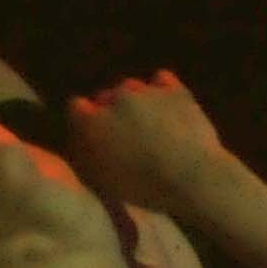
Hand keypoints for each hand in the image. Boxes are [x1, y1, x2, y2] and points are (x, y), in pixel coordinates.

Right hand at [65, 70, 230, 214]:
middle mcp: (116, 99)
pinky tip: (164, 104)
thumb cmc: (143, 187)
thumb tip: (87, 143)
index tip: (92, 134)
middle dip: (110, 111)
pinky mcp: (175, 91)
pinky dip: (159, 89)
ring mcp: (146, 91)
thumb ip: (90, 155)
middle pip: (106, 96)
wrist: (190, 176)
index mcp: (93, 123)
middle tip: (124, 135)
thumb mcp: (105, 180)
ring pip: (132, 88)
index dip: (84, 120)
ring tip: (147, 123)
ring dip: (135, 101)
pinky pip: (161, 80)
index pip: (76, 108)